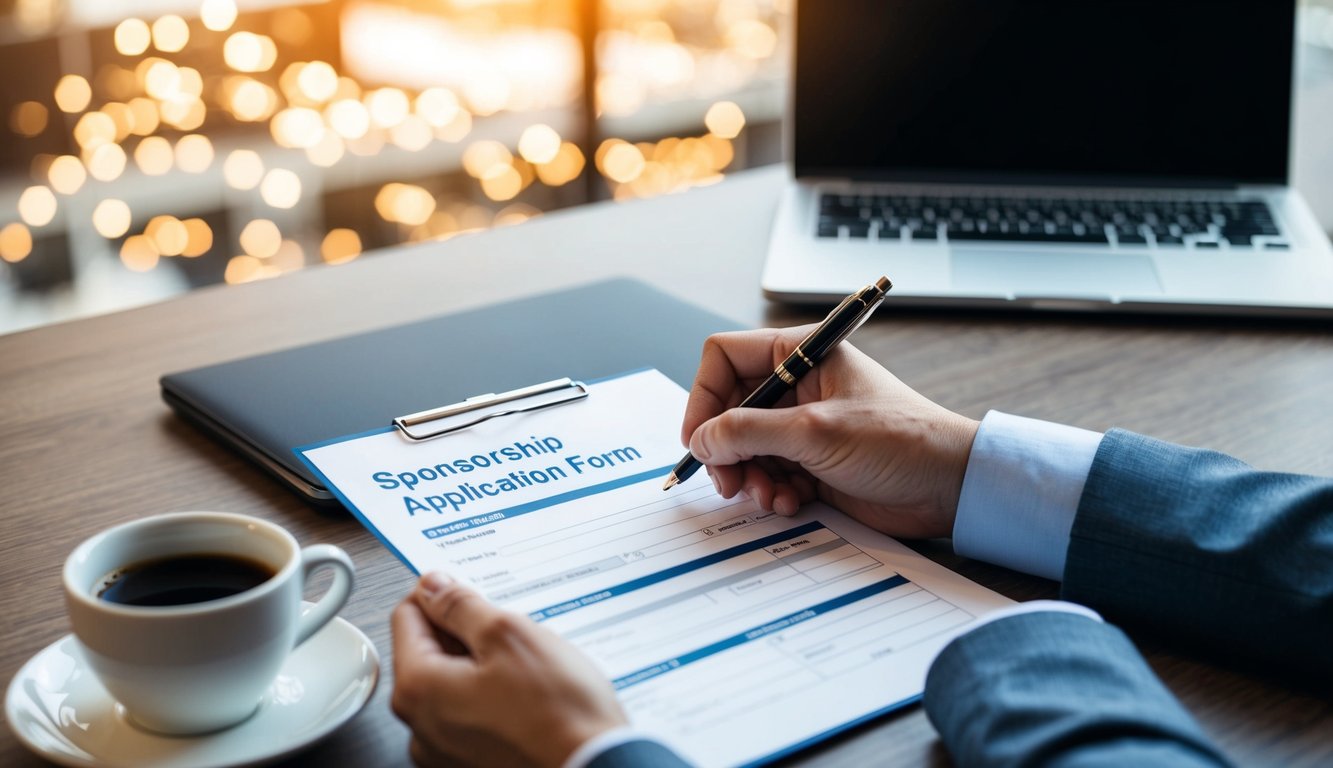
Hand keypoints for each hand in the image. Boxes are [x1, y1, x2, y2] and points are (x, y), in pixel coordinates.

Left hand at [391, 573, 627, 767]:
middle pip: (429, 653)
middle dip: (466, 633)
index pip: (407, 617)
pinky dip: (493, 697)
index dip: (441, 595)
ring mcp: (446, 750)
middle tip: (510, 631)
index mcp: (418, 689)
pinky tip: (527, 696)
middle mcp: (422, 726)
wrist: (594, 767)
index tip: (471, 592)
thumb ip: (460, 606)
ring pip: (453, 683)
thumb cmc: (557, 712)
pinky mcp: (472, 762)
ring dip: (483, 665)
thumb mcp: (508, 634)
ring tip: (526, 667)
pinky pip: (471, 714)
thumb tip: (434, 588)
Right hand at [682, 327, 978, 538]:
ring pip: (744, 448)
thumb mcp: (815, 432)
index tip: (698, 437)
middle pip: (728, 409)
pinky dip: (771, 493)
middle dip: (725, 449)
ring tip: (770, 495)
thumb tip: (702, 439)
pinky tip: (792, 503)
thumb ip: (749, 432)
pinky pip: (768, 475)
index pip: (725, 358)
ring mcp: (802, 426)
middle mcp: (797, 386)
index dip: (704, 396)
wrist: (948, 487)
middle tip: (729, 482)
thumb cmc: (900, 440)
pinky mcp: (810, 463)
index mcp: (802, 354)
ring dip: (749, 477)